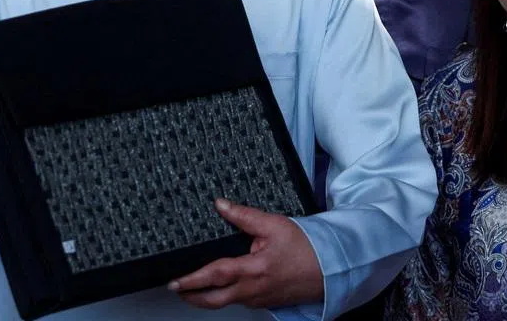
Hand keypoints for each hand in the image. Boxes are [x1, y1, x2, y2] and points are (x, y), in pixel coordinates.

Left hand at [169, 199, 323, 309]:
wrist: (330, 269)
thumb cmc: (306, 248)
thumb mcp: (274, 225)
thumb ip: (244, 216)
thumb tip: (221, 204)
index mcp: (253, 270)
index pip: (215, 276)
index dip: (192, 280)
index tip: (175, 281)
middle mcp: (253, 290)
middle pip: (214, 300)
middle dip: (191, 296)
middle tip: (175, 288)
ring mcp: (258, 299)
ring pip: (225, 302)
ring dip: (206, 297)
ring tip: (191, 288)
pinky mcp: (265, 302)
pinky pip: (239, 301)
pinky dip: (224, 296)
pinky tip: (220, 286)